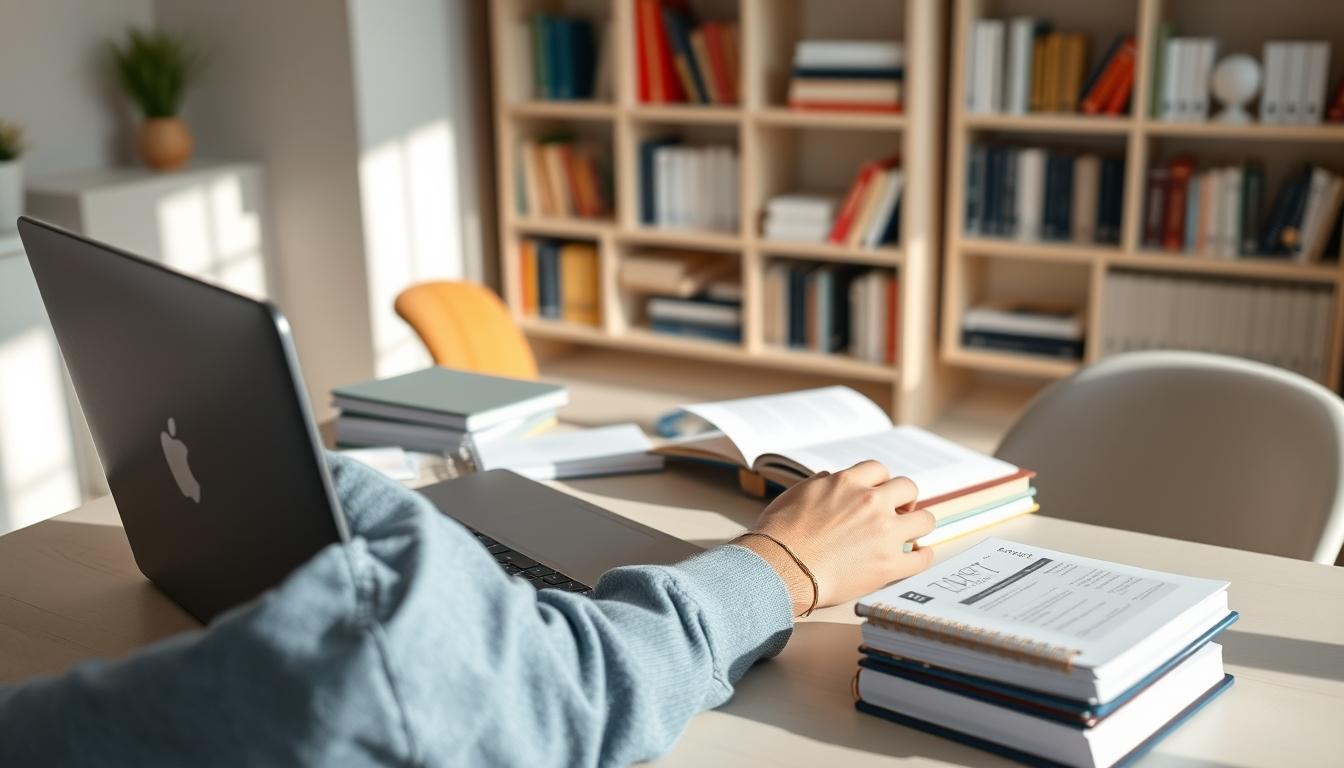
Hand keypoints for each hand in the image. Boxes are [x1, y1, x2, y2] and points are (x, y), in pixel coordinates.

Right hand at [737, 461, 935, 615]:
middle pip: (908, 488)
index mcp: (848, 483)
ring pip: (925, 519)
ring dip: (918, 524)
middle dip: (904, 498)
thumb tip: (832, 480)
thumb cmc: (781, 533)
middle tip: (897, 511)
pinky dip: (923, 556)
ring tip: (911, 533)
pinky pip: (922, 558)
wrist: (780, 568)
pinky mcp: (889, 565)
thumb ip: (822, 483)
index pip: (879, 469)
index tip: (879, 492)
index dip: (880, 481)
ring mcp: (884, 534)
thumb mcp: (797, 493)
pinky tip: (918, 555)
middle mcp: (871, 503)